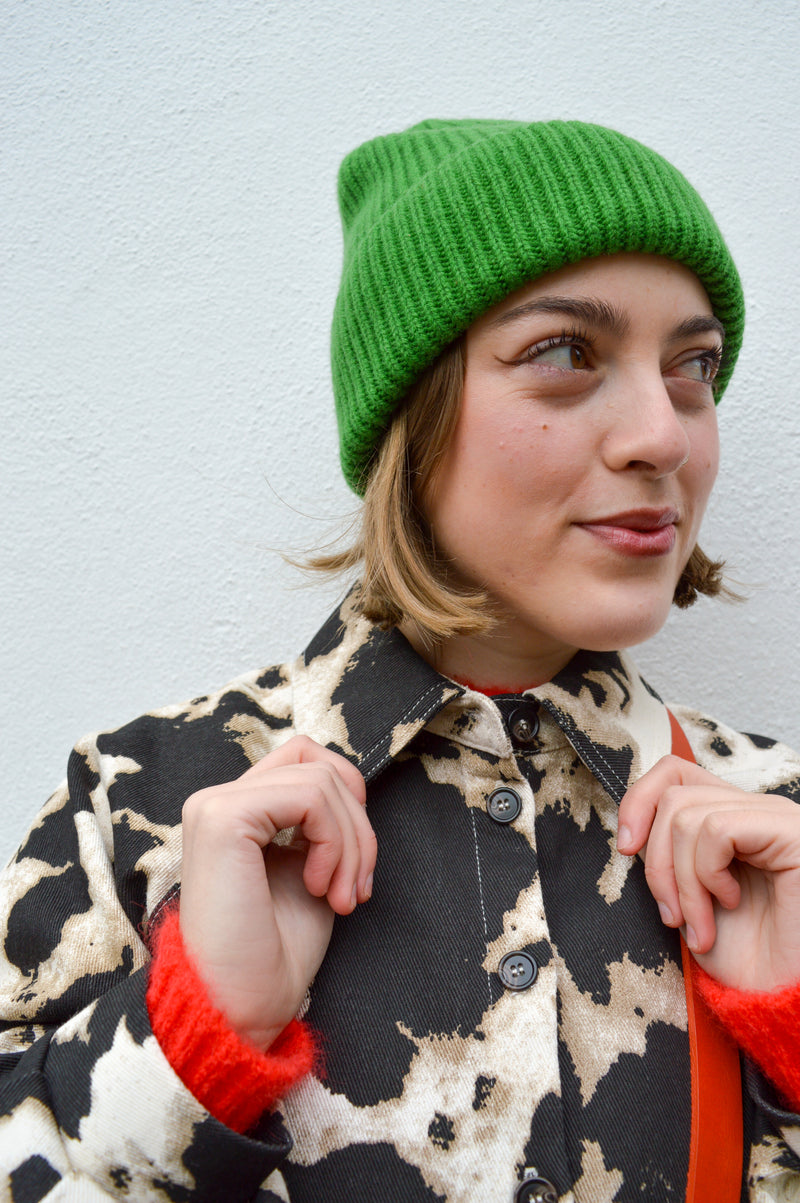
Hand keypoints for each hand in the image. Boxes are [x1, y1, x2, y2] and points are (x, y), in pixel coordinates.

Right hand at [180, 736, 374, 1049]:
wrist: (240, 1010)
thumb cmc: (275, 955)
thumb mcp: (312, 871)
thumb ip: (321, 826)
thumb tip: (353, 791)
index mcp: (238, 814)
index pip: (305, 759)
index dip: (347, 799)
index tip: (357, 865)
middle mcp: (219, 801)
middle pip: (316, 762)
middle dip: (357, 824)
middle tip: (357, 887)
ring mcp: (215, 805)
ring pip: (320, 780)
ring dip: (350, 843)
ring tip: (341, 897)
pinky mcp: (223, 818)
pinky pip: (309, 796)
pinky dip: (334, 841)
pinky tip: (319, 887)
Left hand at [617, 756, 799, 989]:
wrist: (778, 995)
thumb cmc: (741, 954)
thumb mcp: (685, 894)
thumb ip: (666, 852)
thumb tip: (633, 828)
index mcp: (729, 817)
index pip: (674, 772)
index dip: (638, 801)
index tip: (627, 849)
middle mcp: (753, 809)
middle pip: (672, 796)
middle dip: (657, 864)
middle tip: (672, 916)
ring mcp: (773, 817)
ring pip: (687, 816)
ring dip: (682, 883)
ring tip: (700, 924)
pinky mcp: (789, 831)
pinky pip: (717, 830)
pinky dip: (707, 874)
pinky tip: (730, 902)